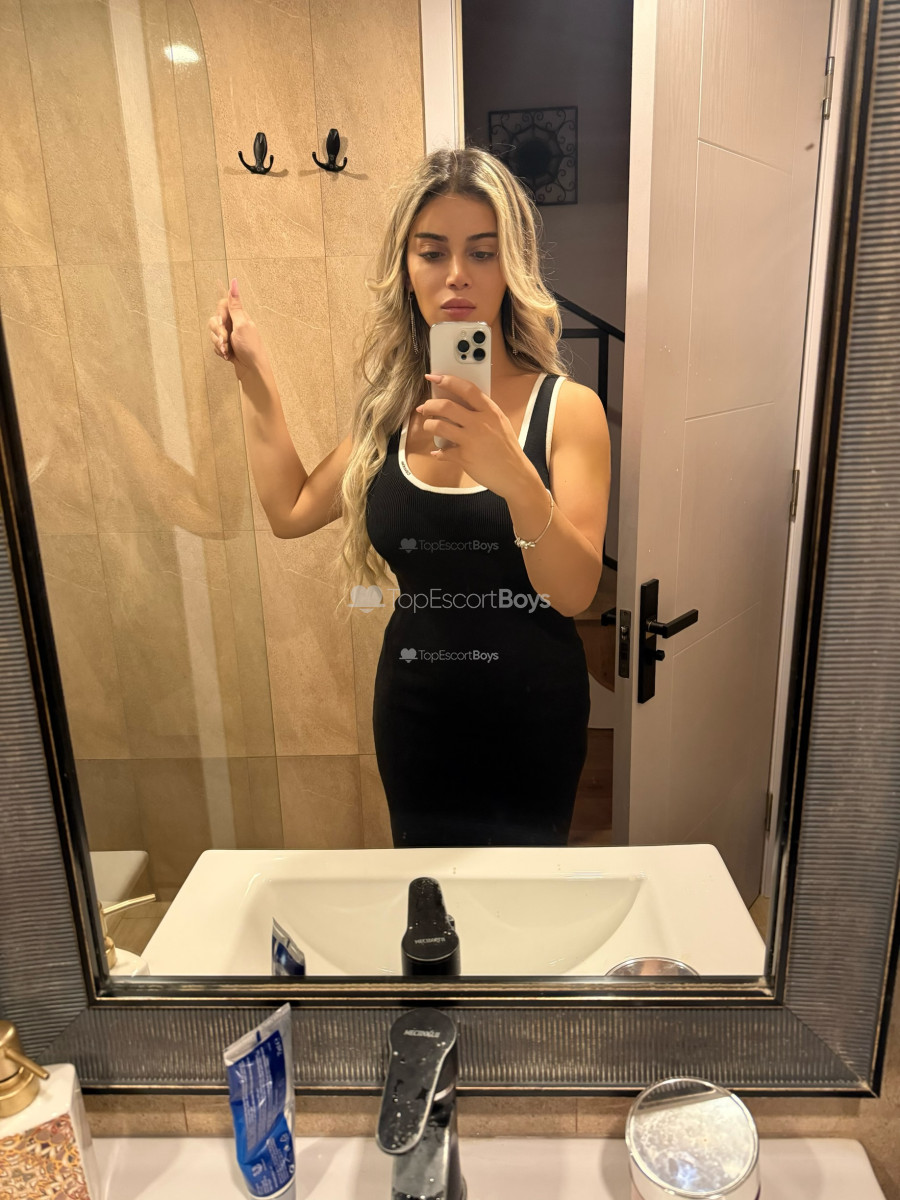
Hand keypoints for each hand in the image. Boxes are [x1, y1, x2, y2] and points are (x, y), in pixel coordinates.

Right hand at [207, 278, 271, 383]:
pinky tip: (228, 356)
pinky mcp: (227, 346)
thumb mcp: (242, 325)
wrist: (251, 371)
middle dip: (218, 333)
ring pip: (213, 334)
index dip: (220, 315)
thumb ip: (235, 305)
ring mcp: (230, 335)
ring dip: (219, 344)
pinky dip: (220, 351)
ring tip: (228, 352)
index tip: (224, 324)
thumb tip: (234, 282)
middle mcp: (235, 324)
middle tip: (226, 342)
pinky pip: (215, 344)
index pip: (222, 305)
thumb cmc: (250, 348)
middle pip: (215, 320)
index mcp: (240, 316)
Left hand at [417, 373, 538, 499]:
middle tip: (424, 408)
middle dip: (430, 405)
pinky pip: (443, 451)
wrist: (515, 475)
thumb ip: (482, 413)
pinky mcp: (465, 457)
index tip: (433, 377)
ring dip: (428, 425)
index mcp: (490, 411)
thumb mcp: (500, 424)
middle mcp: (480, 423)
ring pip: (439, 426)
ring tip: (428, 426)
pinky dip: (438, 452)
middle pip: (446, 406)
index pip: (467, 389)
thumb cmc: (507, 449)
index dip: (448, 380)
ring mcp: (471, 440)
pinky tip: (438, 452)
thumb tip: (459, 404)